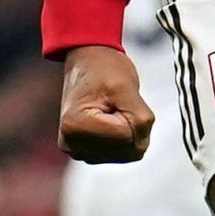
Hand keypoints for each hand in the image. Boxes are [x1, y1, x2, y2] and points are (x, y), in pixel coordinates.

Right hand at [58, 45, 154, 162]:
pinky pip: (121, 152)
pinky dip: (123, 136)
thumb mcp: (126, 88)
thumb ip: (139, 119)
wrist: (88, 62)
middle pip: (127, 150)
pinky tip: (110, 119)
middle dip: (132, 125)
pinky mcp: (87, 152)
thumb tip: (141, 146)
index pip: (127, 137)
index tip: (117, 98)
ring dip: (129, 130)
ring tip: (113, 109)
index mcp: (76, 127)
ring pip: (127, 153)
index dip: (131, 115)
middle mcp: (72, 145)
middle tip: (117, 102)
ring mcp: (78, 151)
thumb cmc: (104, 68)